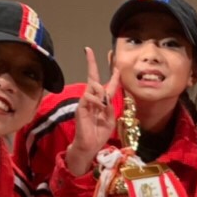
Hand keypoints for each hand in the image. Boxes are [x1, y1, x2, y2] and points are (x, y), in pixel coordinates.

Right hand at [65, 47, 120, 176]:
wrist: (89, 146)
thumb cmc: (99, 134)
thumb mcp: (110, 120)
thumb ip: (110, 107)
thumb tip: (107, 96)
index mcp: (103, 102)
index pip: (108, 85)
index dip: (112, 75)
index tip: (115, 65)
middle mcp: (93, 99)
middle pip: (93, 78)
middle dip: (92, 64)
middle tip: (88, 50)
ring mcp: (85, 102)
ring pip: (93, 87)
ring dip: (101, 94)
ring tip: (103, 106)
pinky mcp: (80, 107)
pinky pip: (88, 97)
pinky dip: (96, 100)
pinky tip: (99, 107)